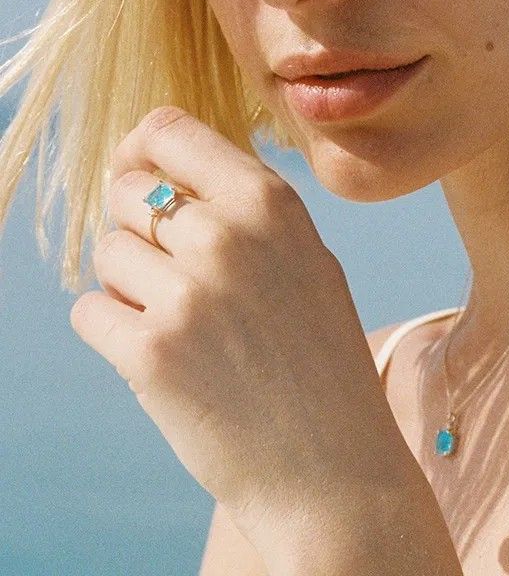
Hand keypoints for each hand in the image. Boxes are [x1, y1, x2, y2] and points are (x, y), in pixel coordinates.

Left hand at [70, 105, 407, 550]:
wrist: (335, 465)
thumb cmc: (321, 360)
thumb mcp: (307, 260)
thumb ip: (244, 210)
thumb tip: (162, 173)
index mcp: (271, 204)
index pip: (170, 129)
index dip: (142, 147)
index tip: (140, 170)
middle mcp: (228, 236)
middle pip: (127, 190)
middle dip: (139, 224)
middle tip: (175, 270)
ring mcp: (187, 294)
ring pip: (106, 252)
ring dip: (130, 283)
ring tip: (184, 322)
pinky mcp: (149, 354)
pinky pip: (89, 310)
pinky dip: (114, 329)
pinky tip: (165, 355)